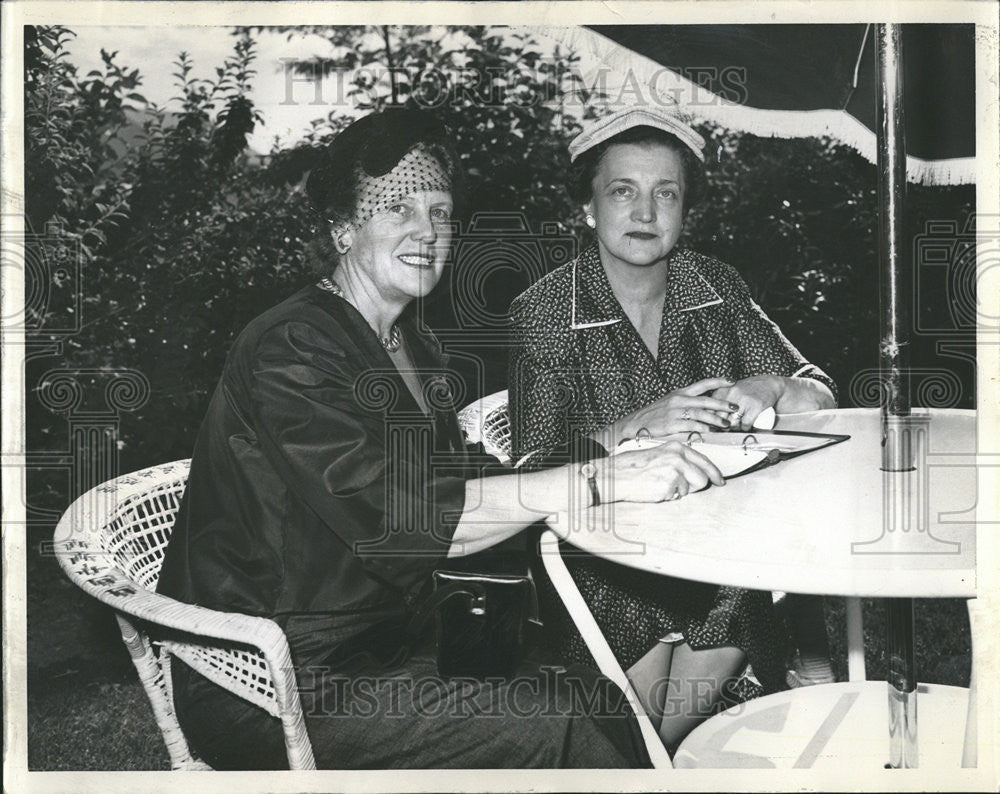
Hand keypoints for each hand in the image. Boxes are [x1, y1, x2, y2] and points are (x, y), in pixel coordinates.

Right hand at [609, 440, 724, 502]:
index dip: (714, 473)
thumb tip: (697, 471)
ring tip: (663, 485)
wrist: (616, 475)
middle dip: (696, 485)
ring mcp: (674, 472)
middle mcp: (678, 457)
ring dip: (681, 491)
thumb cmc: (634, 466)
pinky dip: (669, 495)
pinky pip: (678, 496)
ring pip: (693, 488)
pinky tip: (656, 489)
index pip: (704, 460)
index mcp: (676, 448)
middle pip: (703, 477)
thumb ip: (678, 459)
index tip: (719, 480)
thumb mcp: (659, 454)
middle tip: (683, 488)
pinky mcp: (669, 486)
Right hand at [618, 377, 738, 440]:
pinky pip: (692, 426)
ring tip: (726, 423)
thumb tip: (705, 408)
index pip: (702, 384)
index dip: (717, 382)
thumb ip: (686, 403)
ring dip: (716, 419)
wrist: (635, 424)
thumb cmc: (653, 416)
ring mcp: (675, 412)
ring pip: (701, 413)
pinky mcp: (672, 424)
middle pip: (706, 400)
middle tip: (734, 407)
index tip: (731, 381)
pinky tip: (711, 432)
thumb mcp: (669, 403)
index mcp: (679, 393)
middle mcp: (679, 400)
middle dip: (722, 403)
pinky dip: (703, 429)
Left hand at [711, 375, 783, 430]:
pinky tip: (746, 426)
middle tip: (727, 427)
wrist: (767, 384)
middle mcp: (730, 394)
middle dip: (722, 426)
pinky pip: (745, 424)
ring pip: (732, 423)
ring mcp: (743, 400)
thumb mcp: (728, 391)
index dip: (710, 420)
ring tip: (737, 425)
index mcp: (721, 391)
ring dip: (734, 428)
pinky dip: (745, 428)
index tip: (712, 425)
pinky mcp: (755, 406)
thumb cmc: (746, 390)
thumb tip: (706, 420)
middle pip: (720, 419)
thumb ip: (716, 402)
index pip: (709, 411)